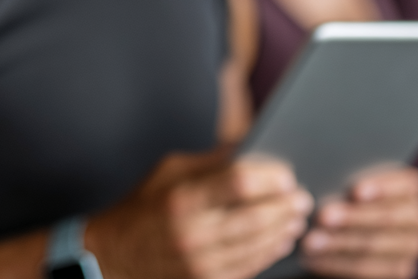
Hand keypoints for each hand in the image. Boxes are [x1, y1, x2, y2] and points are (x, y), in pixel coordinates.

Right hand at [85, 151, 312, 278]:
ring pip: (258, 247)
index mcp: (183, 198)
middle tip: (303, 198)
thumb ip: (212, 163)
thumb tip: (254, 151)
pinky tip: (279, 241)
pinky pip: (248, 268)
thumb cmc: (144, 206)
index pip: (239, 183)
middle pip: (256, 218)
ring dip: (283, 232)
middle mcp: (192, 233)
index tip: (286, 175)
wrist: (114, 254)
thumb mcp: (170, 171)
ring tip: (296, 219)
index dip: (270, 178)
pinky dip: (268, 253)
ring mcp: (200, 263)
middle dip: (286, 207)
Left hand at [300, 166, 417, 278]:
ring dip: (339, 243)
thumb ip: (345, 179)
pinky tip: (315, 258)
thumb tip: (325, 179)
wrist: (350, 234)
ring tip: (311, 241)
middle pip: (387, 218)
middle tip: (322, 216)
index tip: (355, 191)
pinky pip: (366, 270)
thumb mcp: (347, 184)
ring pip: (373, 246)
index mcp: (411, 189)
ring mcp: (410, 248)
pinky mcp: (398, 271)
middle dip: (352, 218)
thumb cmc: (345, 197)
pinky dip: (337, 263)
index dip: (382, 188)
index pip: (406, 185)